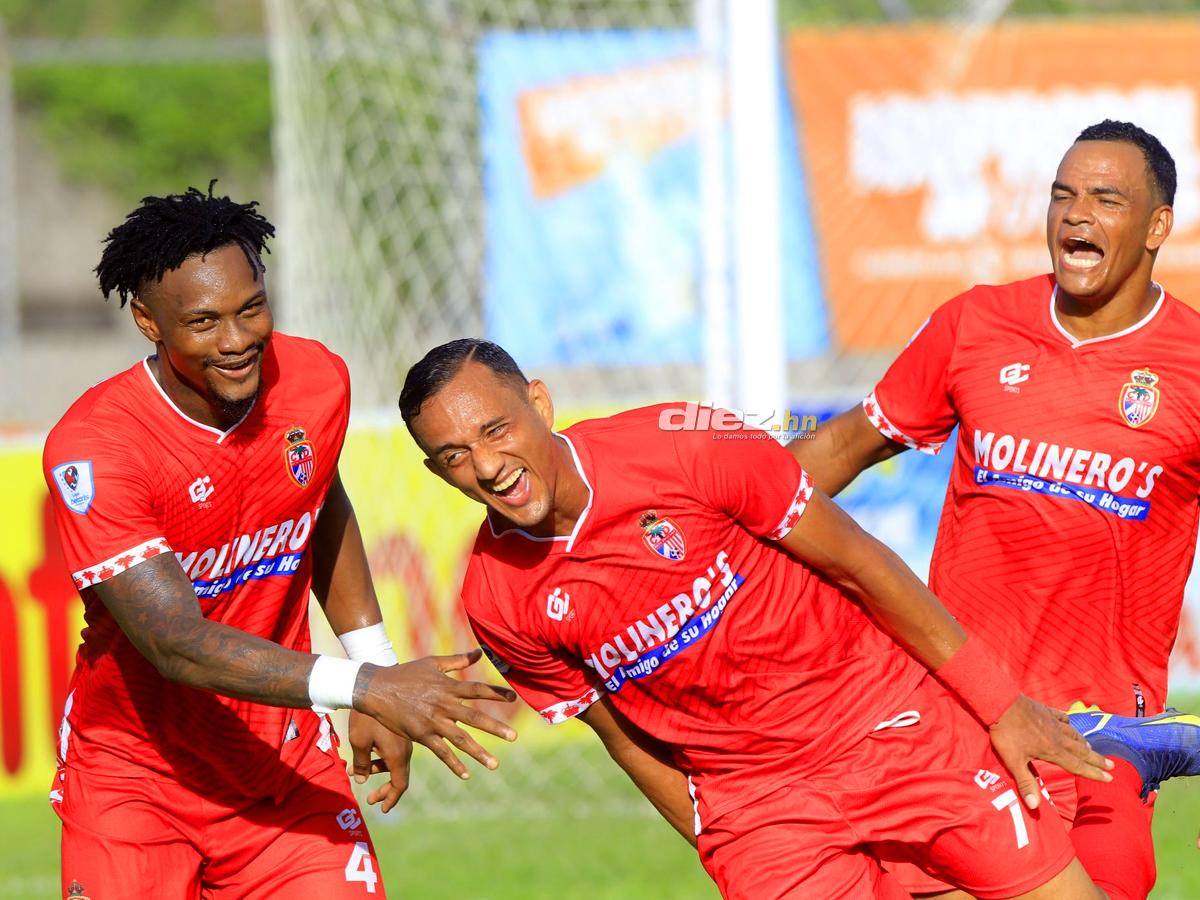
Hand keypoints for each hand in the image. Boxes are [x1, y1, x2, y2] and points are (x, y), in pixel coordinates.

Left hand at [348, 710, 412, 812]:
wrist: (373, 688)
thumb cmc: (364, 717)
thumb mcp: (359, 741)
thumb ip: (362, 764)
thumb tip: (362, 780)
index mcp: (398, 755)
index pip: (400, 785)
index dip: (391, 799)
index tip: (382, 809)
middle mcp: (406, 749)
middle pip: (400, 777)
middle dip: (385, 790)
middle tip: (370, 799)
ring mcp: (406, 740)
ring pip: (396, 764)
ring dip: (379, 771)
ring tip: (355, 772)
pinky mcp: (402, 732)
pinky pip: (395, 752)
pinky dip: (381, 758)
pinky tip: (364, 754)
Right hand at [355, 648, 517, 779]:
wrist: (377, 688)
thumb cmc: (406, 673)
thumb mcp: (432, 663)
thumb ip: (457, 660)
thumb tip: (479, 652)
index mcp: (448, 687)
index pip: (477, 689)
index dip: (496, 693)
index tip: (514, 698)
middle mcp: (443, 705)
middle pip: (474, 717)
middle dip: (495, 728)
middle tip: (514, 737)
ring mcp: (432, 721)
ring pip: (460, 739)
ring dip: (478, 752)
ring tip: (494, 764)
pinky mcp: (421, 735)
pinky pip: (440, 751)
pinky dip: (453, 763)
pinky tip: (466, 774)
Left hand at [988, 694, 1113, 809]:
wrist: (1001, 703)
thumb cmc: (1007, 734)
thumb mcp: (1014, 761)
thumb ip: (1025, 783)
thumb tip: (1034, 807)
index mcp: (1053, 751)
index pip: (1078, 766)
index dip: (1094, 773)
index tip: (1110, 778)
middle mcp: (1058, 737)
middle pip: (1081, 751)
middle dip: (1096, 759)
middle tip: (1112, 765)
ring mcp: (1053, 722)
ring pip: (1074, 734)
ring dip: (1084, 743)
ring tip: (1091, 748)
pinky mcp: (1046, 711)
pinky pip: (1062, 718)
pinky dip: (1069, 723)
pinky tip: (1070, 723)